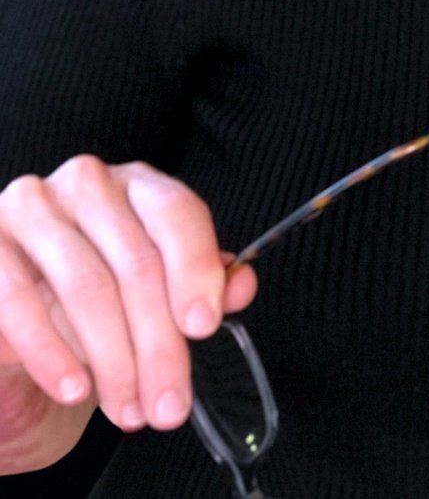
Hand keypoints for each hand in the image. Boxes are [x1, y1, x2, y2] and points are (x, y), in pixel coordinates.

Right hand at [0, 156, 257, 446]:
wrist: (15, 314)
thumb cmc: (96, 292)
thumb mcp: (153, 288)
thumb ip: (201, 282)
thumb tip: (242, 286)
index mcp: (137, 183)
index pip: (176, 213)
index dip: (195, 270)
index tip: (204, 327)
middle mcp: (86, 183)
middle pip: (135, 262)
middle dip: (158, 344)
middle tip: (170, 405)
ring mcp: (31, 208)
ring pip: (86, 286)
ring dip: (113, 360)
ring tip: (129, 410)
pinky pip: (19, 300)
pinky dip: (51, 352)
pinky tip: (75, 388)